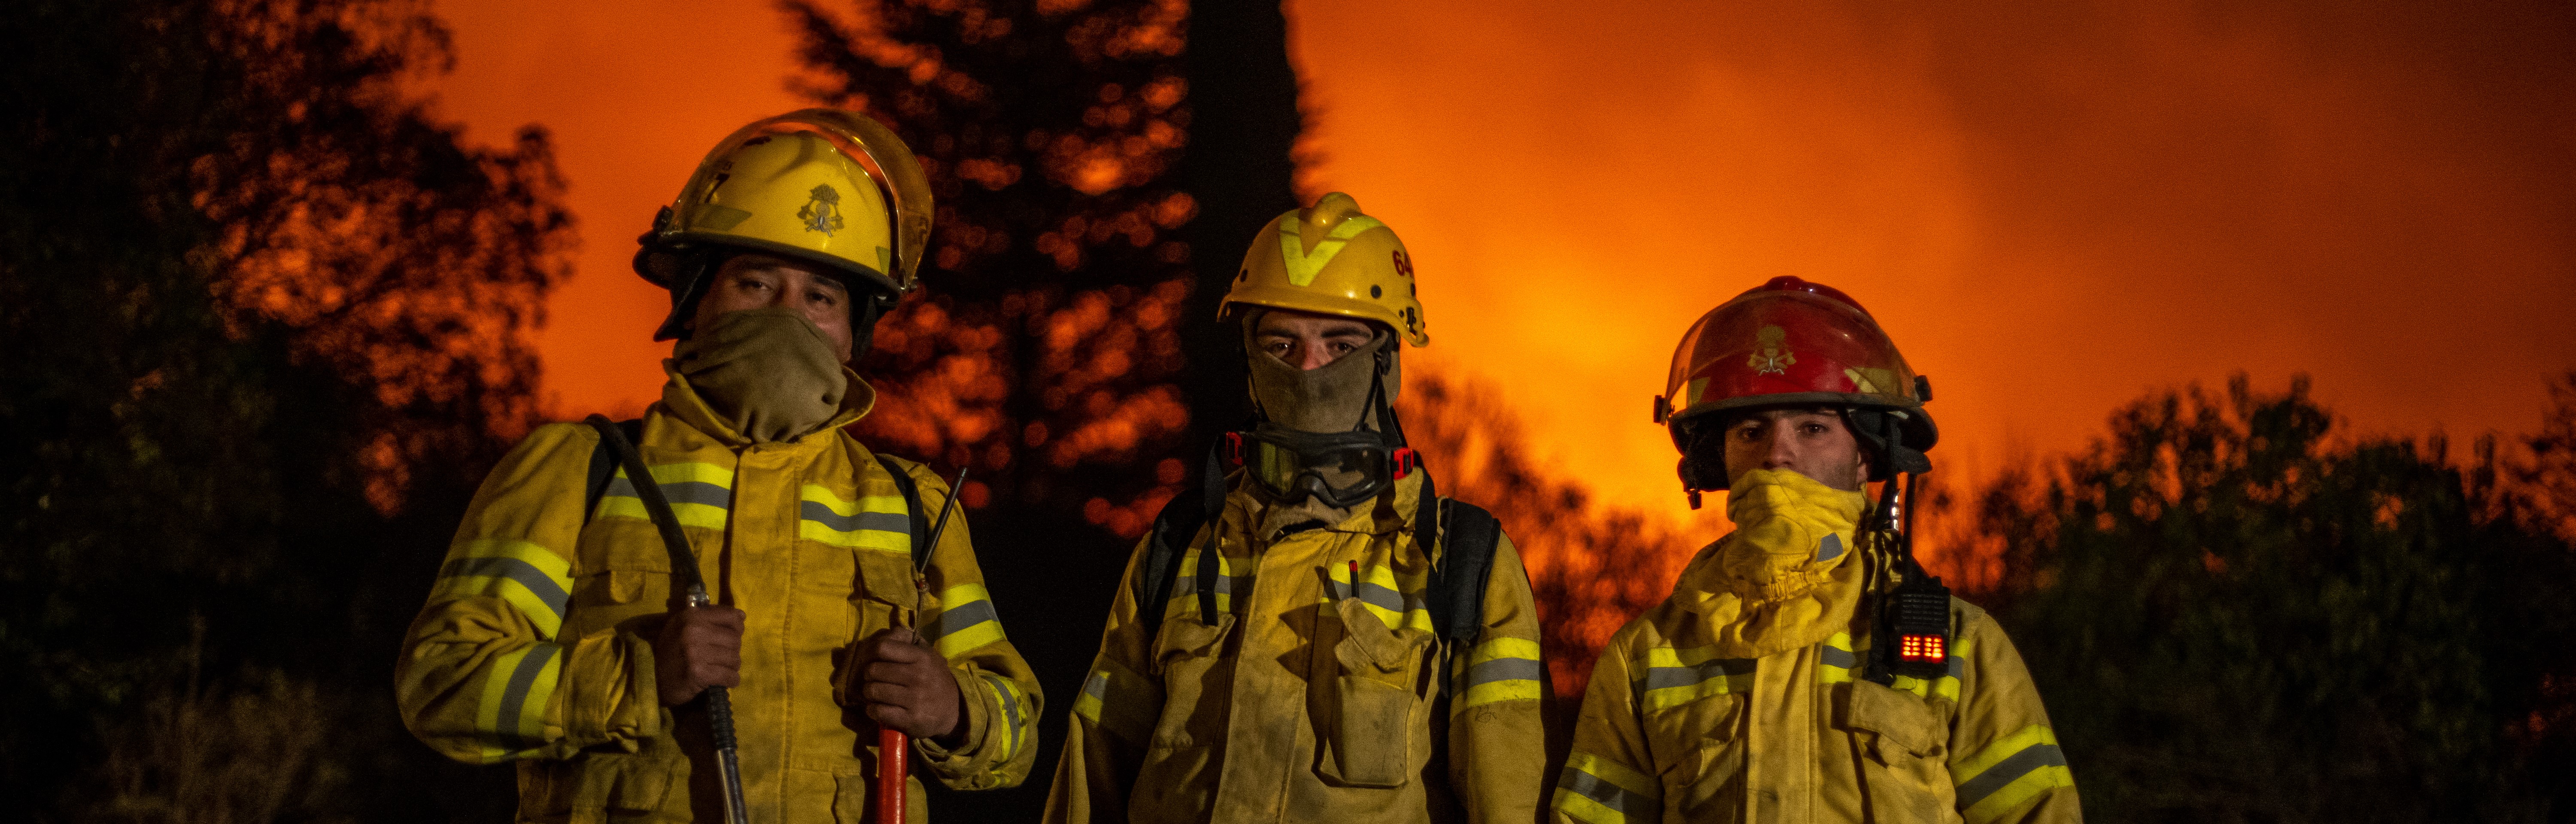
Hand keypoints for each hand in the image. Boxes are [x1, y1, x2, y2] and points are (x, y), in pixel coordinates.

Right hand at [654, 605, 743, 706]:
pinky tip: (722, 680)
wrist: (653, 678)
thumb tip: (741, 616)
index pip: (731, 617)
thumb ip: (710, 618)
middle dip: (732, 651)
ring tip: (719, 669)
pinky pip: (729, 676)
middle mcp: (694, 631)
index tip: (732, 635)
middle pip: (735, 640)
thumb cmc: (672, 651)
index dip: (737, 628)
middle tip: (721, 658)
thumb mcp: (684, 626)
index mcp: (692, 616)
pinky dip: (730, 680)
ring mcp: (696, 652)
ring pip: (734, 658)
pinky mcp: (699, 673)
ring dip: (731, 667)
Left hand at [855, 627, 966, 744]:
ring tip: (875, 694)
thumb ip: (906, 642)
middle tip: (873, 680)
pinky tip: (878, 709)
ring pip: (873, 691)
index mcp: (921, 657)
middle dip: (868, 676)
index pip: (882, 648)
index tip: (870, 661)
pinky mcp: (910, 719)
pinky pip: (878, 711)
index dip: (869, 653)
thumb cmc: (934, 678)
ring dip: (869, 694)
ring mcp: (915, 699)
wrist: (954, 710)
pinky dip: (873, 710)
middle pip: (873, 670)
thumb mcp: (927, 655)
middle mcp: (918, 676)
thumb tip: (887, 632)